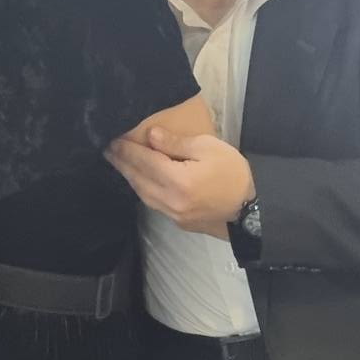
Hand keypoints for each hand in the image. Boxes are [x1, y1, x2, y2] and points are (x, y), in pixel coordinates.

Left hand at [106, 129, 254, 234]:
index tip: (113, 139)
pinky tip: (140, 180)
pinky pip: (153, 203)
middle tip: (108, 149)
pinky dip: (142, 189)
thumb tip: (152, 137)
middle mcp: (170, 200)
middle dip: (122, 163)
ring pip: (142, 194)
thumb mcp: (209, 148)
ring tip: (120, 163)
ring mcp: (173, 214)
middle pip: (138, 179)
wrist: (251, 210)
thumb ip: (177, 143)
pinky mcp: (178, 222)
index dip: (127, 149)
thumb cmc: (233, 173)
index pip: (144, 161)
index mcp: (178, 180)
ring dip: (129, 177)